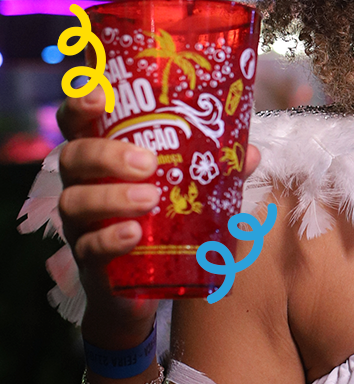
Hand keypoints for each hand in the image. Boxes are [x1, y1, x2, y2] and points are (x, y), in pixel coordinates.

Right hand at [56, 86, 260, 345]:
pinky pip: (88, 247)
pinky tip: (132, 234)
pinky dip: (109, 239)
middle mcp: (83, 185)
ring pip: (75, 202)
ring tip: (150, 199)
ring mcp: (80, 224)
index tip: (98, 96)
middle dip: (106, 155)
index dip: (79, 105)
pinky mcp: (88, 260)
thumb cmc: (159, 221)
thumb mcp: (186, 191)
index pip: (77, 123)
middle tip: (147, 162)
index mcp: (102, 157)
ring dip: (112, 197)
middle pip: (73, 157)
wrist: (140, 287)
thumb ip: (214, 170)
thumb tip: (251, 153)